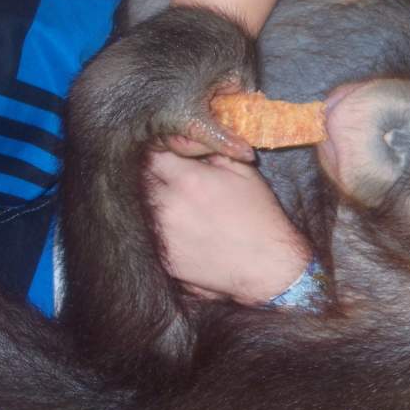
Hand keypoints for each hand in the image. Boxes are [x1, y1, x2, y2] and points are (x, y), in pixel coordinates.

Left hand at [147, 150, 309, 303]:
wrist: (266, 264)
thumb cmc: (260, 216)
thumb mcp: (244, 172)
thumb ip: (213, 152)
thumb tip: (191, 145)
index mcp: (188, 180)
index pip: (153, 157)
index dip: (160, 155)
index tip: (170, 158)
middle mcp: (168, 206)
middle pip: (143, 183)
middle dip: (157, 178)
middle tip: (177, 182)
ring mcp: (163, 235)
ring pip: (144, 210)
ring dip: (158, 203)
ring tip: (183, 208)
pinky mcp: (165, 258)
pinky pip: (153, 236)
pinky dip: (163, 230)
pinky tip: (186, 230)